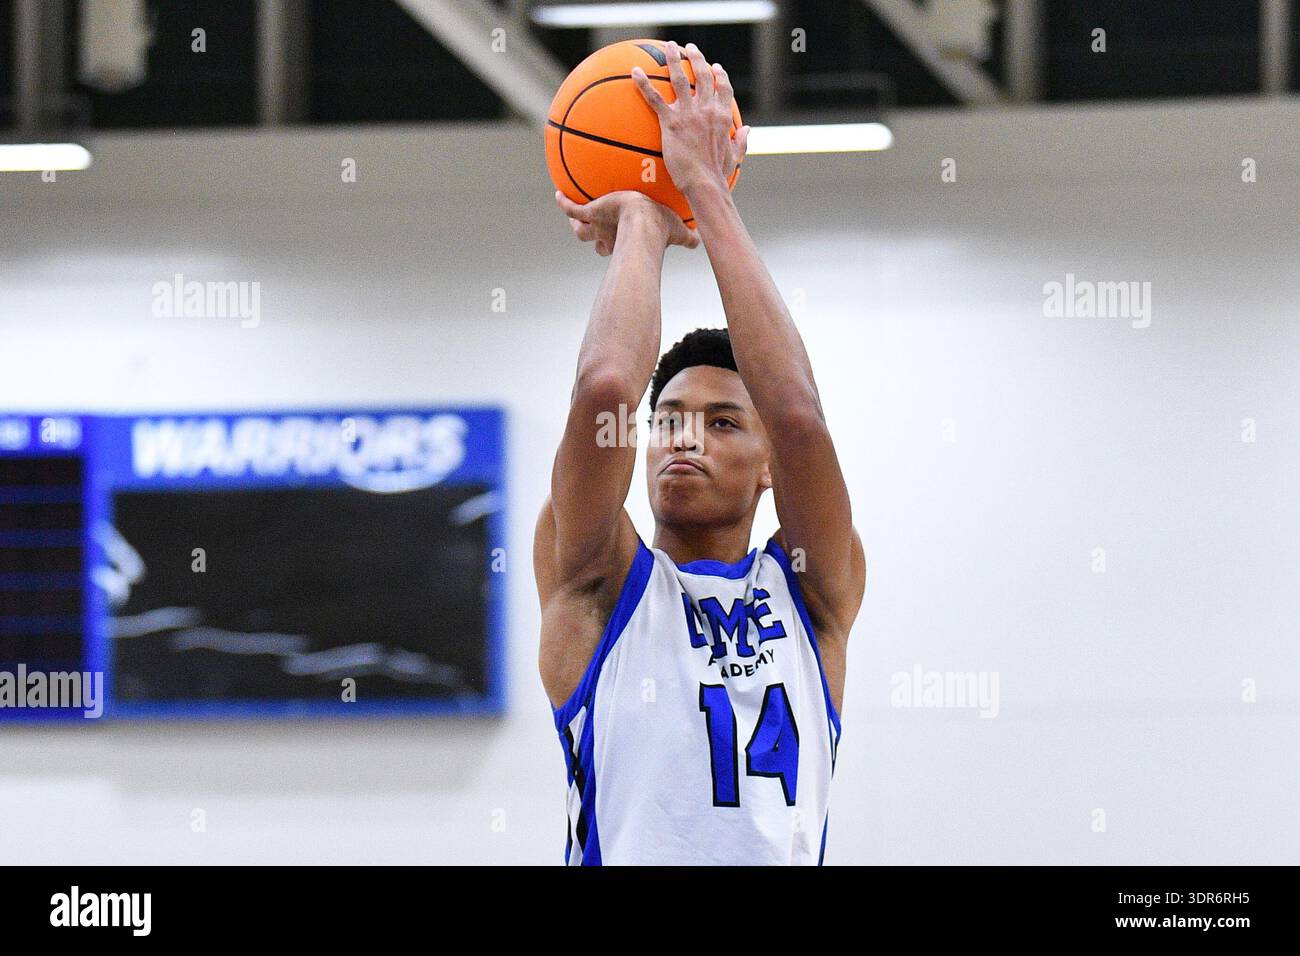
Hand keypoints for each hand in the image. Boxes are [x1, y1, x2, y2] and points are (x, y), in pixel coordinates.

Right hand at [555, 189, 698, 255]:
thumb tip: (702, 242)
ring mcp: (598, 226)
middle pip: (596, 242)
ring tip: (573, 212)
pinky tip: (558, 193)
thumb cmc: (661, 231)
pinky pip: (571, 209)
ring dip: (576, 225)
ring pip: (580, 230)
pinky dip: (563, 203)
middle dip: (595, 240)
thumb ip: (687, 237)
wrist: (644, 223)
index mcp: (626, 241)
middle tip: (596, 231)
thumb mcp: (678, 232)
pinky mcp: (591, 213)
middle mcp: (609, 237)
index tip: (617, 243)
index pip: (619, 247)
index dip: (617, 246)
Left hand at [631, 40, 749, 198]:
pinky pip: (654, 98)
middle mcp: (707, 109)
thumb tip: (748, 130)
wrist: (704, 183)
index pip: (723, 88)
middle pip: (703, 75)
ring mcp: (688, 113)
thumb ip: (742, 141)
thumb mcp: (735, 157)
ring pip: (680, 78)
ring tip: (669, 47)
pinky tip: (634, 72)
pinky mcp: (671, 122)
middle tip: (689, 48)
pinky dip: (643, 83)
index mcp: (723, 116)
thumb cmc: (718, 175)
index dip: (720, 75)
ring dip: (673, 59)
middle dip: (696, 58)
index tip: (716, 67)